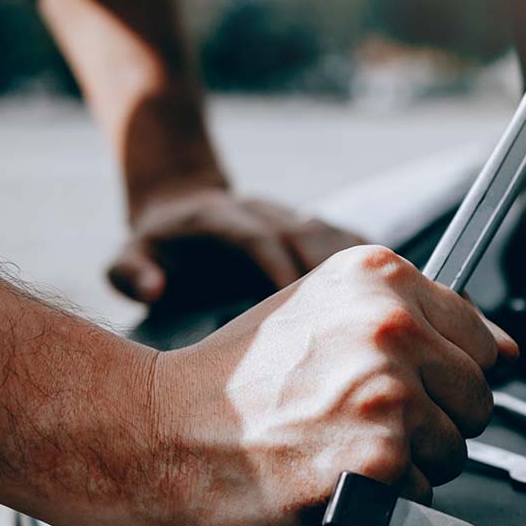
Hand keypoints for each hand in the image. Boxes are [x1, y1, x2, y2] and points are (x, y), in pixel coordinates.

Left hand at [108, 188, 366, 303]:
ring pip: (332, 233)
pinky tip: (399, 289)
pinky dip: (373, 260)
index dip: (279, 266)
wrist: (182, 203)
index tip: (298, 305)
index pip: (257, 237)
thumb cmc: (157, 245)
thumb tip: (155, 289)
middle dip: (332, 273)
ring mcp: (288, 214)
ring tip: (384, 309)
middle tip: (352, 322)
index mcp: (217, 218)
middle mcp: (260, 210)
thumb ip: (131, 272)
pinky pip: (348, 237)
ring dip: (359, 268)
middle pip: (306, 233)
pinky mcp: (308, 225)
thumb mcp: (126, 257)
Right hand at [149, 245, 518, 525]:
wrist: (162, 432)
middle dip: (435, 418)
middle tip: (363, 419)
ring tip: (341, 443)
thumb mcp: (326, 309)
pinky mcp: (377, 460)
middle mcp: (390, 327)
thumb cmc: (241, 377)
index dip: (447, 372)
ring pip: (456, 449)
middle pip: (477, 396)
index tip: (407, 383)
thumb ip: (419, 316)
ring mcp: (385, 393)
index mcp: (380, 277)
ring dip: (411, 461)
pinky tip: (333, 473)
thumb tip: (506, 349)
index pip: (480, 338)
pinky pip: (426, 493)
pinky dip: (388, 499)